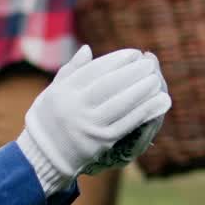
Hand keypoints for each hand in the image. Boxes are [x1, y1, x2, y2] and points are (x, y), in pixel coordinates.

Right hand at [20, 46, 171, 190]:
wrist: (45, 155)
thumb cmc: (50, 118)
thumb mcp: (53, 91)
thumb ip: (71, 70)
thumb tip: (88, 49)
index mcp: (63, 92)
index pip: (94, 71)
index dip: (116, 60)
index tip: (133, 53)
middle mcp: (75, 108)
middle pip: (109, 85)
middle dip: (132, 72)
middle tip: (150, 63)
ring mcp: (89, 126)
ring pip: (121, 104)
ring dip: (143, 90)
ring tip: (156, 79)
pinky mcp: (102, 141)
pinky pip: (128, 123)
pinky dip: (146, 111)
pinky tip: (160, 102)